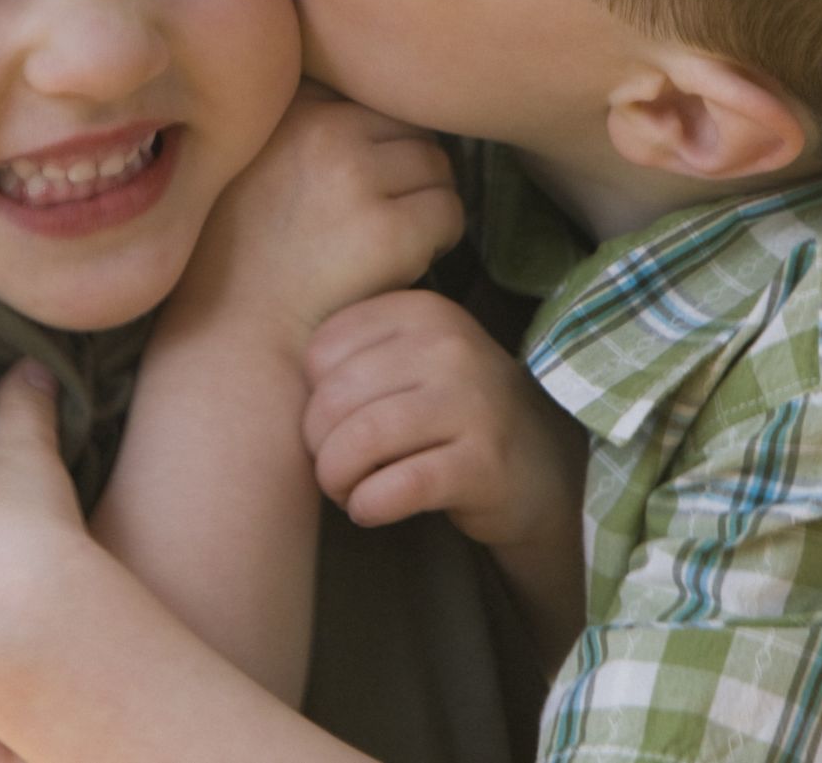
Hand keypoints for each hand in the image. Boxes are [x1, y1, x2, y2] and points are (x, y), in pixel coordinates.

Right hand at [175, 85, 464, 352]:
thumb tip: (379, 78)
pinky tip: (400, 264)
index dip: (371, 138)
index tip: (350, 179)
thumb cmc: (248, 254)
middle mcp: (318, 127)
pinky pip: (449, 214)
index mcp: (286, 104)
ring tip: (386, 239)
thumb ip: (304, 119)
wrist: (235, 341)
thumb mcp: (254, 159)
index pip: (368, 88)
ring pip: (438, 166)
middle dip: (404, 169)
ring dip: (426, 201)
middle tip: (376, 215)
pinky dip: (439, 240)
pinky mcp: (386, 230)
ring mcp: (353, 176)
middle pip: (409, 125)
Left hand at [302, 290, 584, 552]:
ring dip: (337, 481)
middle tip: (334, 471)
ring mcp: (473, 402)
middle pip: (334, 399)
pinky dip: (368, 505)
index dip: (311, 397)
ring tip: (347, 492)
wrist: (540, 465)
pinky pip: (397, 487)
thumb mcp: (412, 360)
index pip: (322, 350)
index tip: (334, 423)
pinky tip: (372, 509)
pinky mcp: (484, 463)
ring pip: (360, 441)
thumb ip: (357, 356)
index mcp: (423, 311)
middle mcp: (450, 346)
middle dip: (319, 447)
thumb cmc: (453, 412)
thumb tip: (281, 389)